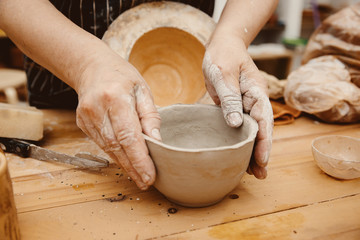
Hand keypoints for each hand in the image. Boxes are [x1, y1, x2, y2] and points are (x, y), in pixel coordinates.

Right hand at [75, 51, 160, 189]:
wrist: (92, 68)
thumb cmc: (122, 77)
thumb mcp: (143, 90)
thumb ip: (150, 116)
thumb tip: (157, 142)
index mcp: (115, 98)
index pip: (129, 136)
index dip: (139, 159)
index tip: (150, 175)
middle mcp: (97, 109)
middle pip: (117, 147)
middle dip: (133, 167)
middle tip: (146, 182)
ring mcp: (86, 118)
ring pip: (108, 149)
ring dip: (125, 165)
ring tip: (139, 178)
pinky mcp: (82, 124)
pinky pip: (101, 144)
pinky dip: (116, 156)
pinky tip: (127, 164)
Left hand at [202, 35, 272, 178]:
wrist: (221, 46)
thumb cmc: (222, 55)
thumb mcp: (223, 74)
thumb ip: (229, 98)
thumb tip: (236, 124)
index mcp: (257, 93)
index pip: (264, 121)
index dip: (264, 141)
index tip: (262, 159)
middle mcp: (254, 102)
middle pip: (261, 130)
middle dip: (261, 152)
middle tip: (260, 174)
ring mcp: (245, 105)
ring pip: (251, 132)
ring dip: (252, 150)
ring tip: (252, 173)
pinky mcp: (235, 108)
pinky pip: (240, 127)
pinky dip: (240, 141)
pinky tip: (238, 155)